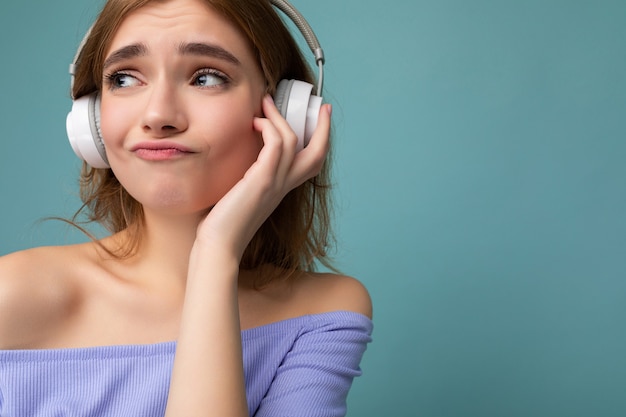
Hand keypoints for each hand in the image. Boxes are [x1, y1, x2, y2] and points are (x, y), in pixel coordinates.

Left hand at [194, 95, 331, 260]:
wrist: (220, 243)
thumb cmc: (226, 223)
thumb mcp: (245, 195)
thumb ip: (251, 178)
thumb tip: (241, 158)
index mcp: (283, 189)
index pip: (312, 164)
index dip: (322, 141)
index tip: (321, 118)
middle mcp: (284, 185)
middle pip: (318, 153)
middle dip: (323, 128)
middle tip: (320, 106)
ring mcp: (275, 182)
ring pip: (291, 140)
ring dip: (279, 116)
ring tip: (266, 102)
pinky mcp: (262, 179)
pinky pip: (275, 144)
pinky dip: (268, 127)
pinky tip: (255, 123)